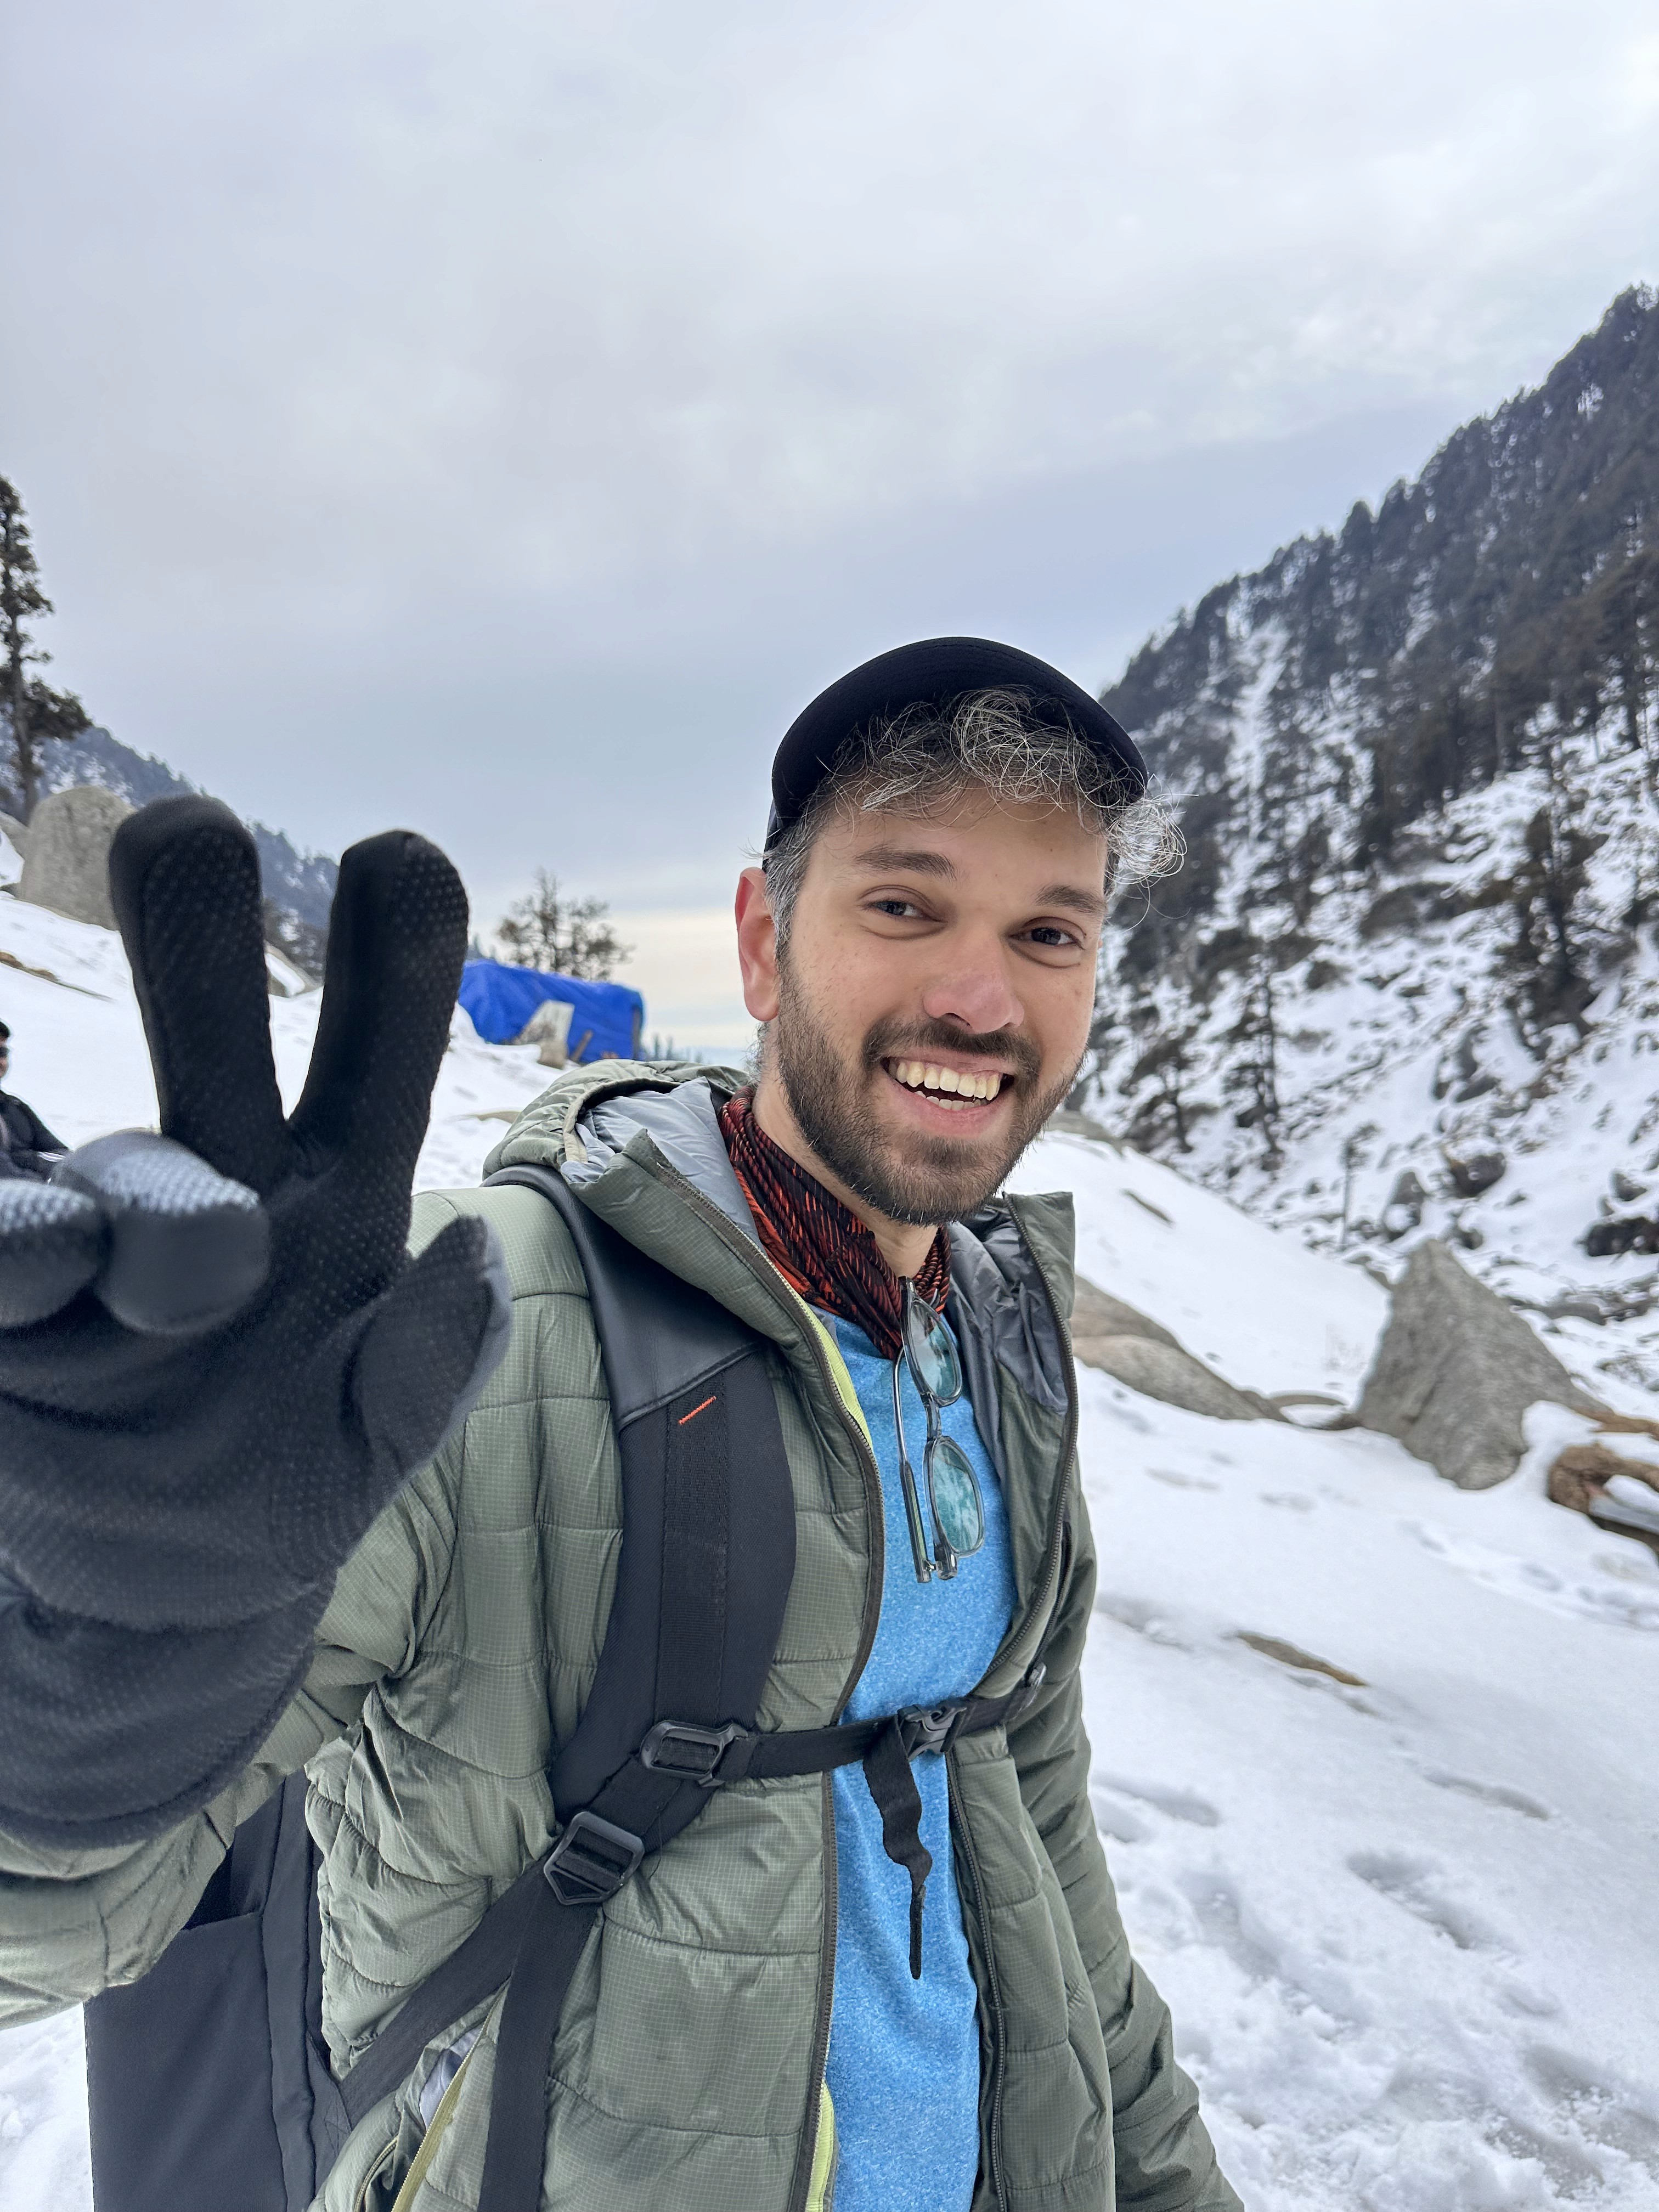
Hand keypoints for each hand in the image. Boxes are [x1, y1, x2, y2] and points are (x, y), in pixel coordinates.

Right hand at [0, 797, 509, 1846]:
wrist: (168, 1574)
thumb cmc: (293, 1464)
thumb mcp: (379, 1435)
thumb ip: (433, 1362)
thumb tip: (472, 1249)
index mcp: (332, 1191)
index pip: (372, 1063)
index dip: (390, 967)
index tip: (401, 855)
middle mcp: (206, 1176)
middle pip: (202, 1030)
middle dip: (193, 935)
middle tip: (187, 830)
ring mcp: (83, 1225)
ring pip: (64, 1163)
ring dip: (76, 1199)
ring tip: (71, 1258)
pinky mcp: (2, 1292)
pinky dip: (3, 1215)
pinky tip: (22, 1226)